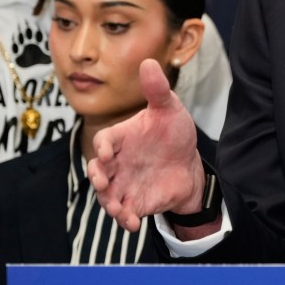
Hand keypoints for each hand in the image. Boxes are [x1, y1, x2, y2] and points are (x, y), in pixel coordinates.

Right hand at [88, 58, 206, 231]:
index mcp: (121, 137)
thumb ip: (157, 89)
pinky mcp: (134, 201)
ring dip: (108, 203)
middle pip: (98, 171)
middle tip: (102, 182)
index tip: (107, 153)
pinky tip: (133, 223)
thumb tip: (148, 61)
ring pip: (107, 195)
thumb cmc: (173, 132)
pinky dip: (125, 220)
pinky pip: (124, 213)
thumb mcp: (169, 108)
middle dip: (97, 178)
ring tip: (117, 209)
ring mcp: (123, 183)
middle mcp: (117, 162)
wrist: (188, 163)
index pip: (104, 140)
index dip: (102, 147)